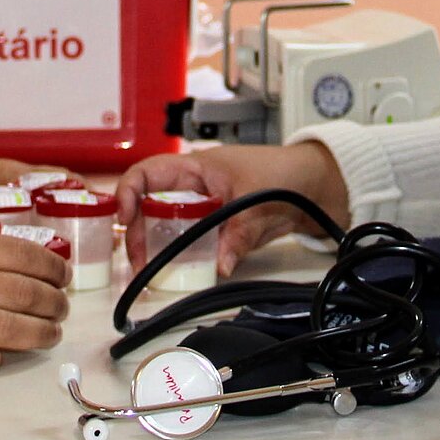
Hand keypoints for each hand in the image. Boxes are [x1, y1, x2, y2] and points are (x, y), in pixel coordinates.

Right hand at [0, 232, 70, 376]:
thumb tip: (5, 259)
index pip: (19, 254)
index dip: (50, 267)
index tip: (61, 275)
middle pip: (23, 293)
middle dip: (53, 302)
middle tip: (61, 307)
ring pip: (8, 329)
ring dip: (38, 333)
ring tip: (48, 333)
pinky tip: (3, 354)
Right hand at [117, 143, 347, 274]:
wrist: (314, 186)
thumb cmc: (284, 173)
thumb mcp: (257, 201)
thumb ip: (237, 235)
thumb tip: (220, 264)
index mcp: (194, 167)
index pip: (146, 173)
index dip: (128, 193)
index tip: (124, 217)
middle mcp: (192, 187)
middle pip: (148, 206)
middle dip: (137, 232)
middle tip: (138, 259)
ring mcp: (202, 209)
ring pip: (166, 228)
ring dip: (155, 249)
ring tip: (151, 270)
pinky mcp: (215, 229)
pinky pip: (191, 245)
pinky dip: (184, 259)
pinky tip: (181, 272)